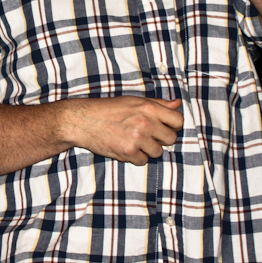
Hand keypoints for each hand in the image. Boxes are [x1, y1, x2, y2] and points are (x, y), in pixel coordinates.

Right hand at [59, 96, 183, 164]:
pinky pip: (143, 161)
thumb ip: (158, 104)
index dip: (173, 126)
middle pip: (171, 139)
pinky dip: (135, 157)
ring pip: (158, 152)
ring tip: (133, 141)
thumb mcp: (134, 101)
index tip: (164, 128)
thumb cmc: (107, 109)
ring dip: (147, 150)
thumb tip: (178, 103)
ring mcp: (137, 138)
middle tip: (146, 136)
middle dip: (160, 139)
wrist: (83, 120)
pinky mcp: (128, 151)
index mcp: (148, 107)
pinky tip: (125, 147)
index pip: (178, 120)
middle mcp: (146, 122)